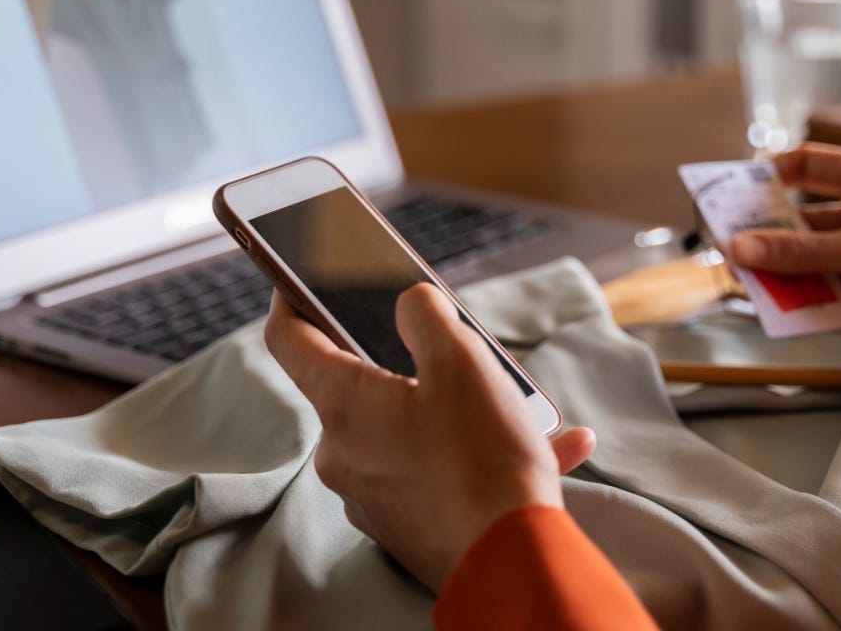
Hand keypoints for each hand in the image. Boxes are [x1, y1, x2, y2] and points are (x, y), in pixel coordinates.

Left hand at [264, 284, 595, 590]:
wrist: (511, 561)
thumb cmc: (484, 457)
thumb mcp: (462, 361)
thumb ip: (425, 315)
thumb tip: (408, 304)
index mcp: (343, 405)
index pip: (289, 340)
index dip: (289, 298)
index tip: (294, 279)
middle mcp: (343, 453)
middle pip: (358, 386)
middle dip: (403, 361)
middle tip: (449, 346)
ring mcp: (372, 494)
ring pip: (408, 430)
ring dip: (456, 411)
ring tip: (518, 403)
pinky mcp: (405, 525)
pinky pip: (437, 472)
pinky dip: (479, 456)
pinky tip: (551, 445)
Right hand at [731, 144, 840, 357]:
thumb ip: (800, 252)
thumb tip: (742, 247)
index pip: (808, 168)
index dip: (769, 177)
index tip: (732, 192)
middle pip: (799, 222)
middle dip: (764, 235)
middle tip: (726, 245)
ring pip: (807, 263)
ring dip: (779, 273)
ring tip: (742, 279)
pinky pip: (823, 299)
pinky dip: (801, 304)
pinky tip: (777, 306)